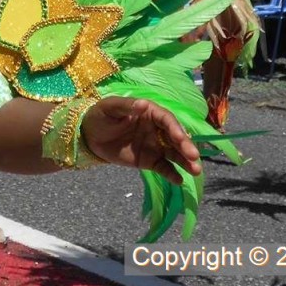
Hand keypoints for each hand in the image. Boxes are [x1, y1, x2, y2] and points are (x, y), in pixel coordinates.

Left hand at [79, 96, 201, 182]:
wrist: (89, 136)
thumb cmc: (100, 116)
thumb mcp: (109, 108)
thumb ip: (126, 106)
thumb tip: (143, 104)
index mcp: (149, 112)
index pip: (167, 119)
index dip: (176, 128)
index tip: (182, 139)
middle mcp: (156, 128)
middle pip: (175, 137)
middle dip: (186, 147)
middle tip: (194, 158)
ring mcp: (155, 145)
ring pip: (174, 153)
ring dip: (186, 161)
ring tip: (196, 171)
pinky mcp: (150, 160)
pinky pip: (163, 167)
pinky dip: (172, 174)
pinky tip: (179, 180)